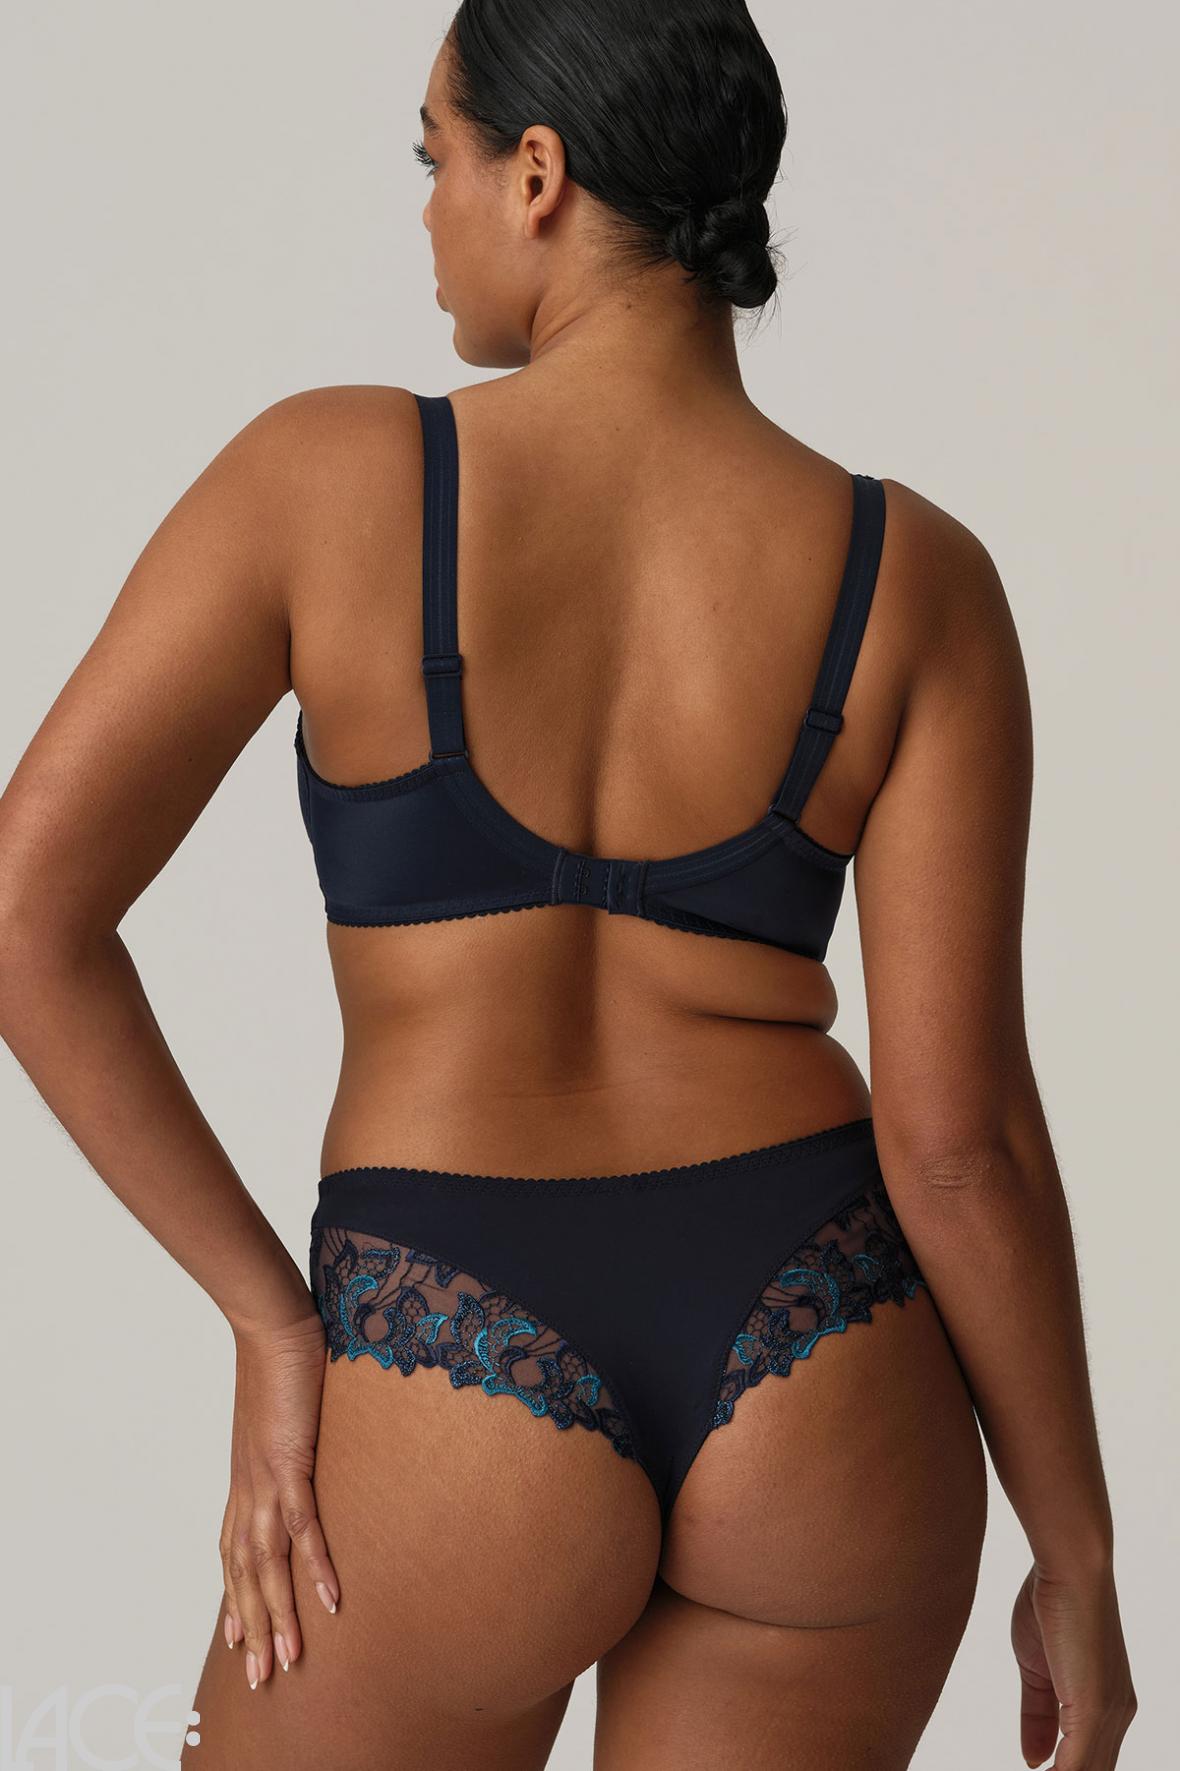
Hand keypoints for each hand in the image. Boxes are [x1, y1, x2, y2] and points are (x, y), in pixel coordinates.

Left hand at [219, 1306, 339, 1687]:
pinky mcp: (290, 1463)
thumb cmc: (281, 1360)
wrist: (272, 1325)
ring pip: (267, 1565)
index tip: (237, 1636)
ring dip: (278, 1616)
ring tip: (289, 1660)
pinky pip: (304, 1526)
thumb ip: (289, 1441)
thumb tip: (303, 1448)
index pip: (233, 1552)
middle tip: (261, 1675)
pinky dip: (316, 1565)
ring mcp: (265, 1480)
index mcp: (245, 1479)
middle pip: (244, 1574)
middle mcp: (248, 1489)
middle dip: (253, 1627)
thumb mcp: (282, 1415)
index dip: (235, 1597)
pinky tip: (330, 1598)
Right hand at [1011, 1560, 1135, 1768]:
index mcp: (1107, 1705)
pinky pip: (1076, 1766)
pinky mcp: (1094, 1709)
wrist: (1069, 1567)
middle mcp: (1118, 1715)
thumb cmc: (1052, 1603)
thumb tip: (1033, 1760)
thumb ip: (1037, 1716)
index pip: (1090, 1761)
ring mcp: (1110, 1714)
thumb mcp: (1035, 1669)